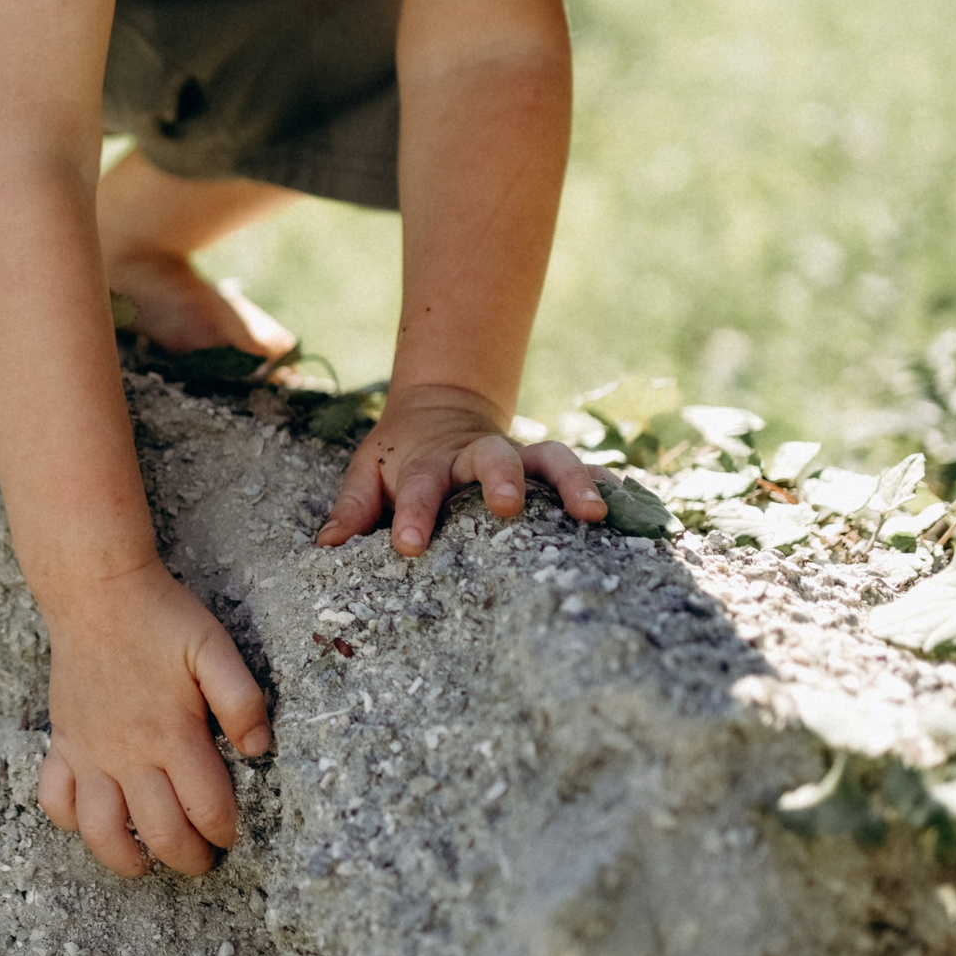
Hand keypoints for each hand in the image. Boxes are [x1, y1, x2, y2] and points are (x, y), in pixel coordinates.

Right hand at [37, 558, 270, 876]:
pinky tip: (94, 820)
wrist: (96, 592)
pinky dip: (70, 821)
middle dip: (188, 859)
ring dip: (125, 860)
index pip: (205, 809)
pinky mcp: (63, 743)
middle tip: (203, 861)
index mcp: (172, 734)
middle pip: (160, 833)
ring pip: (100, 831)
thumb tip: (258, 750)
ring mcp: (90, 753)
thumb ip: (241, 699)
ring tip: (146, 864)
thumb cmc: (161, 619)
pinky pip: (55, 799)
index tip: (231, 835)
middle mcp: (129, 754)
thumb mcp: (215, 648)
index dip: (224, 832)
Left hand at [317, 382, 606, 554]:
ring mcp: (518, 457)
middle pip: (492, 458)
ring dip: (571, 481)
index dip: (413, 513)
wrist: (439, 408)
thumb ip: (352, 508)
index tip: (407, 544)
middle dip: (501, 480)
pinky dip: (605, 483)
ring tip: (594, 513)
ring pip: (550, 457)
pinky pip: (582, 470)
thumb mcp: (367, 472)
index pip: (418, 485)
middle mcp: (477, 455)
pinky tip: (628, 505)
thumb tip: (327, 548)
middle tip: (507, 507)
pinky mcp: (547, 465)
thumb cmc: (399, 456)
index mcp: (428, 461)